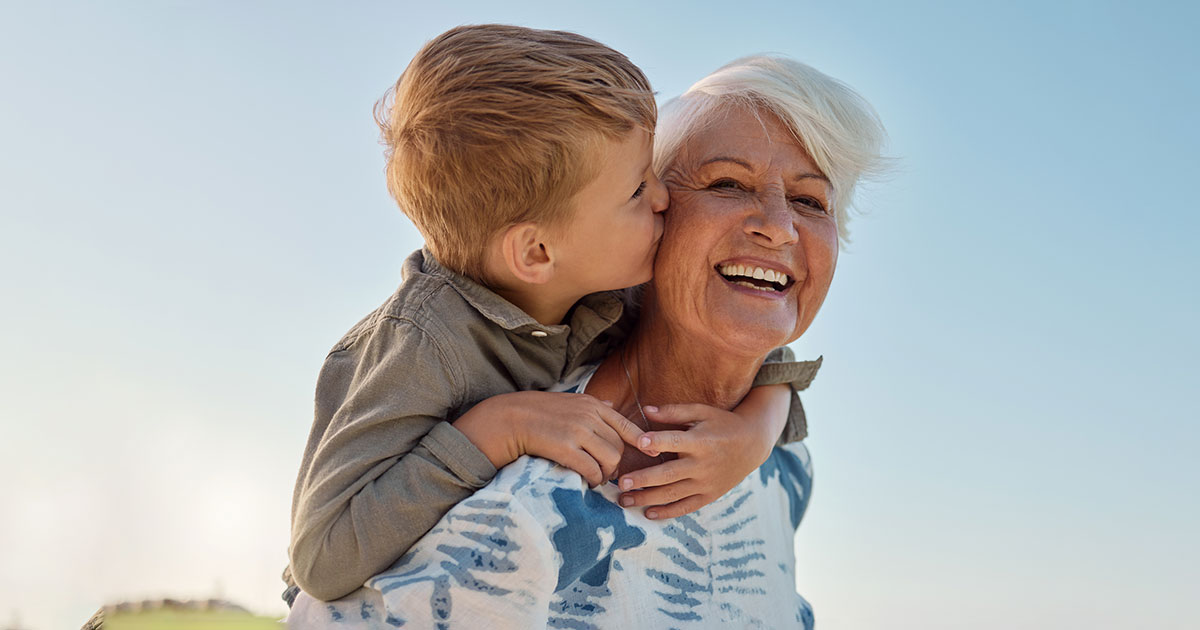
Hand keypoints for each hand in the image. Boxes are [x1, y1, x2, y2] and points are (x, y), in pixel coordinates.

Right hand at [453, 391, 644, 486]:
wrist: (510, 418)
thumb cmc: (540, 411)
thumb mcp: (569, 401)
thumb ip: (593, 406)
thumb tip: (611, 405)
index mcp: (593, 405)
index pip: (627, 425)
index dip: (642, 441)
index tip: (651, 453)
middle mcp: (589, 416)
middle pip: (619, 447)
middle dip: (617, 465)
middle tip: (607, 474)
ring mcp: (578, 432)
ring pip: (610, 460)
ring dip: (606, 474)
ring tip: (596, 479)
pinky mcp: (565, 448)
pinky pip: (592, 470)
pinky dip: (593, 480)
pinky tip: (586, 482)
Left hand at [616, 393, 784, 518]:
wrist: (753, 444)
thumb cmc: (722, 423)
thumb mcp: (702, 412)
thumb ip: (674, 411)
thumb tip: (646, 409)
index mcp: (700, 441)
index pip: (675, 441)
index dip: (657, 441)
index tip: (639, 442)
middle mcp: (703, 464)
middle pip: (669, 474)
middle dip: (643, 479)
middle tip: (621, 483)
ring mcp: (706, 482)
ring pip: (673, 494)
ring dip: (647, 499)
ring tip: (624, 501)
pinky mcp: (709, 495)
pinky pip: (686, 507)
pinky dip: (668, 512)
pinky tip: (648, 513)